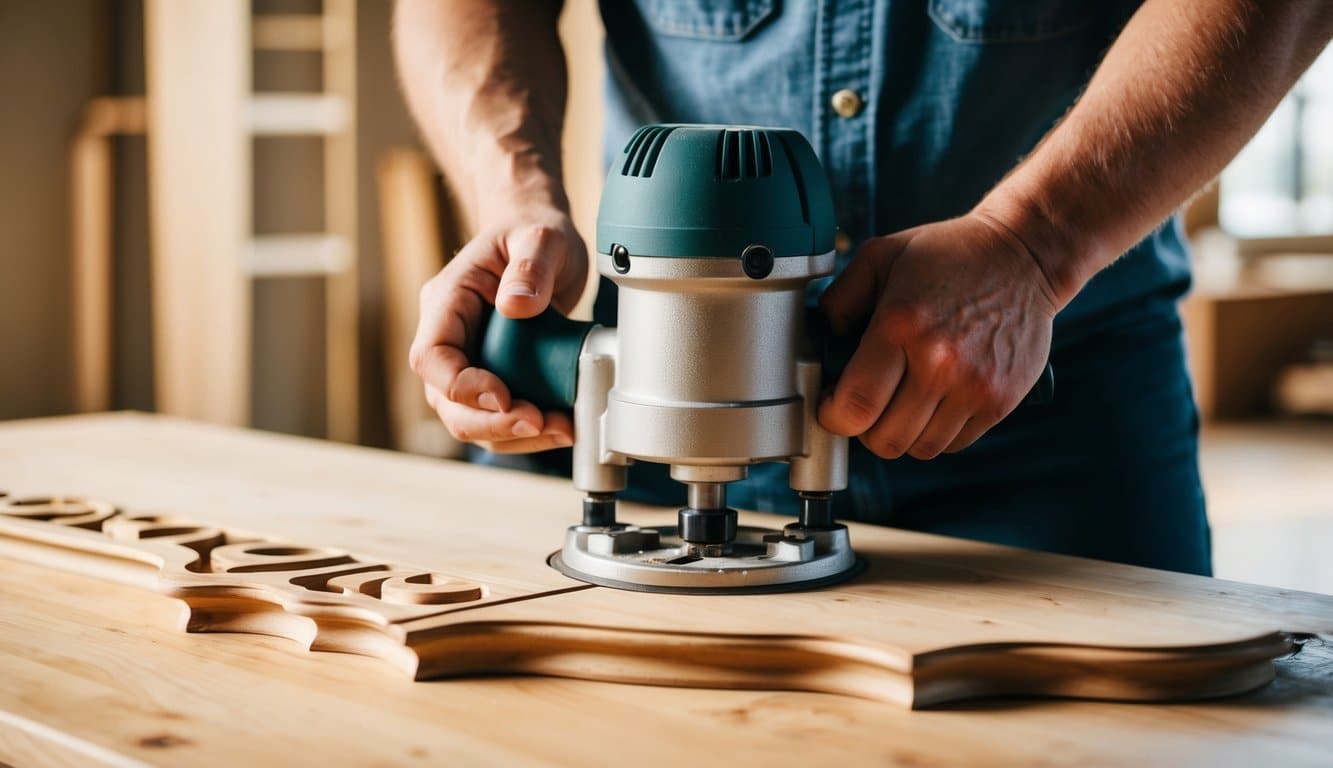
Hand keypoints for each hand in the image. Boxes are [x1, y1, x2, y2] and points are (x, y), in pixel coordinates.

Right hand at [410, 205, 587, 452]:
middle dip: (492, 423)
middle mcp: (450, 336)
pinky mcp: (495, 377)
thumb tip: (516, 305)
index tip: (505, 397)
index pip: (431, 357)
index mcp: (447, 301)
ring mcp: (470, 360)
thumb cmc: (533, 232)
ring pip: (471, 419)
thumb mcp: (541, 237)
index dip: (461, 387)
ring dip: (514, 435)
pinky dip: (529, 431)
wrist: (542, 240)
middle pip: (446, 402)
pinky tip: (563, 422)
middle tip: (541, 422)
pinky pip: (499, 418)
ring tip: (562, 426)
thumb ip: (531, 265)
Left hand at [817, 213, 1057, 458]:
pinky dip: (937, 432)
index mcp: (901, 325)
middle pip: (884, 439)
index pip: (855, 406)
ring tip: (902, 400)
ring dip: (902, 432)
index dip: (833, 416)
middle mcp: (939, 361)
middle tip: (867, 404)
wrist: (1025, 255)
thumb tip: (819, 341)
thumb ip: (839, 299)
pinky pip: (954, 443)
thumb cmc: (950, 255)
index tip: (832, 405)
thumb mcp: (881, 256)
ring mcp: (974, 385)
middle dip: (865, 428)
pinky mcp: (1000, 400)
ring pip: (918, 448)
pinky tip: (934, 401)